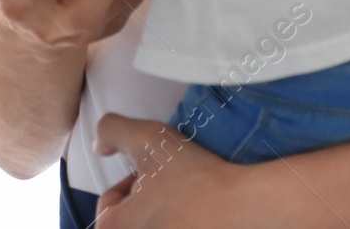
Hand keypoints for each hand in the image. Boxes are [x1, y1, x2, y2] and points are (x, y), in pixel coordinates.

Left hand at [94, 114, 255, 228]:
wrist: (248, 208)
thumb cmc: (194, 178)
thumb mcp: (144, 136)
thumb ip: (110, 131)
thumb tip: (100, 146)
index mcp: (117, 228)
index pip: (109, 203)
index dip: (129, 181)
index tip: (154, 173)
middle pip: (134, 218)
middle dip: (148, 200)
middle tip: (172, 185)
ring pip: (160, 224)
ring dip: (168, 213)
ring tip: (189, 198)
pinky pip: (183, 226)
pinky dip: (189, 220)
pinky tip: (203, 213)